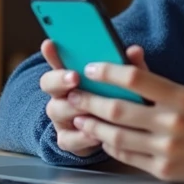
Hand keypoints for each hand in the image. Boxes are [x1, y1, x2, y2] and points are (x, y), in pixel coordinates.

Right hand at [37, 39, 148, 157]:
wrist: (119, 135)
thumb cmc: (118, 101)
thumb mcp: (126, 83)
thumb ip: (128, 68)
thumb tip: (135, 51)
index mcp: (72, 75)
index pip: (57, 60)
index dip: (52, 53)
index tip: (51, 44)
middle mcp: (62, 94)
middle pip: (48, 83)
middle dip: (59, 79)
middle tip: (74, 77)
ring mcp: (62, 118)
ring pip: (55, 110)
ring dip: (71, 108)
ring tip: (87, 107)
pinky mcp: (67, 139)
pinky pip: (66, 139)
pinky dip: (81, 137)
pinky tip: (95, 135)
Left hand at [67, 58, 183, 183]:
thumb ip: (155, 79)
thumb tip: (126, 56)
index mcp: (180, 97)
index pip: (135, 78)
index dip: (108, 72)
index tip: (90, 68)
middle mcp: (172, 122)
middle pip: (118, 109)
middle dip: (90, 101)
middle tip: (74, 94)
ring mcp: (167, 149)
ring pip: (116, 136)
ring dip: (93, 126)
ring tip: (80, 117)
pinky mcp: (163, 170)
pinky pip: (127, 156)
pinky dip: (110, 146)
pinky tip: (102, 137)